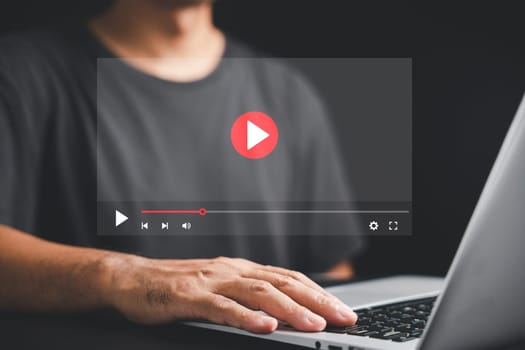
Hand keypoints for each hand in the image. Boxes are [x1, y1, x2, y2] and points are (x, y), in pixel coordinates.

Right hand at [103, 255, 357, 332]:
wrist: (133, 278)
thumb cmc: (178, 285)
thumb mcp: (219, 286)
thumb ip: (248, 295)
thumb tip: (282, 313)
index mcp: (241, 269)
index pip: (288, 278)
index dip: (318, 292)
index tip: (342, 308)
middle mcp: (232, 271)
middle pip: (282, 283)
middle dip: (316, 300)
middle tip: (343, 317)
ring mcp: (211, 282)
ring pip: (258, 293)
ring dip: (289, 310)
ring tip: (314, 325)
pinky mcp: (189, 297)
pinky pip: (222, 308)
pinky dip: (245, 318)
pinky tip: (264, 328)